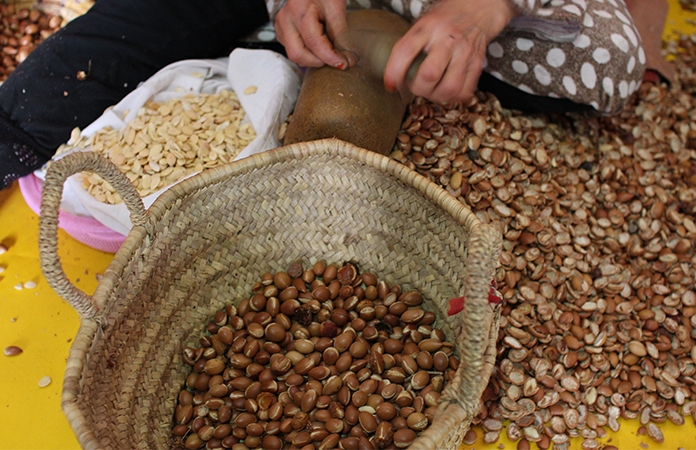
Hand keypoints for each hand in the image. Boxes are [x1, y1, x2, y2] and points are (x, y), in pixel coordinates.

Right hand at [275, 0, 350, 68]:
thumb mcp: (336, 8)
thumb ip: (341, 34)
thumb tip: (348, 58)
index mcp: (299, 8)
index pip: (312, 40)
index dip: (329, 56)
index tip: (342, 63)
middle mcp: (286, 19)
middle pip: (298, 54)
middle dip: (318, 61)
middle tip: (334, 58)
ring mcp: (281, 27)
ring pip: (295, 56)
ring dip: (313, 59)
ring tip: (327, 49)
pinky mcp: (281, 34)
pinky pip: (294, 52)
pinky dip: (308, 55)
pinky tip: (317, 46)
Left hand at [384, 0, 517, 102]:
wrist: (476, 10)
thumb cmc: (444, 20)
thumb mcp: (422, 24)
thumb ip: (408, 46)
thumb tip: (392, 78)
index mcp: (428, 27)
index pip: (406, 50)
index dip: (394, 72)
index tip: (390, 84)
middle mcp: (448, 39)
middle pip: (429, 74)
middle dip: (417, 88)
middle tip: (414, 86)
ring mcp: (465, 53)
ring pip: (448, 88)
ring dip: (434, 96)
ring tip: (430, 91)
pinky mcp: (477, 64)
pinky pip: (464, 92)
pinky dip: (451, 98)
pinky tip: (445, 91)